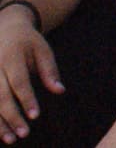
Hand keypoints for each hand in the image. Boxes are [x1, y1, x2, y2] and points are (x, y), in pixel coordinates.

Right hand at [0, 12, 62, 144]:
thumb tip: (60, 90)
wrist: (6, 28)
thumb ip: (50, 71)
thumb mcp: (43, 50)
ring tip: (11, 139)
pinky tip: (0, 133)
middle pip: (1, 95)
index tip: (35, 115)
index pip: (18, 81)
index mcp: (11, 56)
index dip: (26, 99)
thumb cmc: (29, 42)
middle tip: (24, 133)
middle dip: (11, 116)